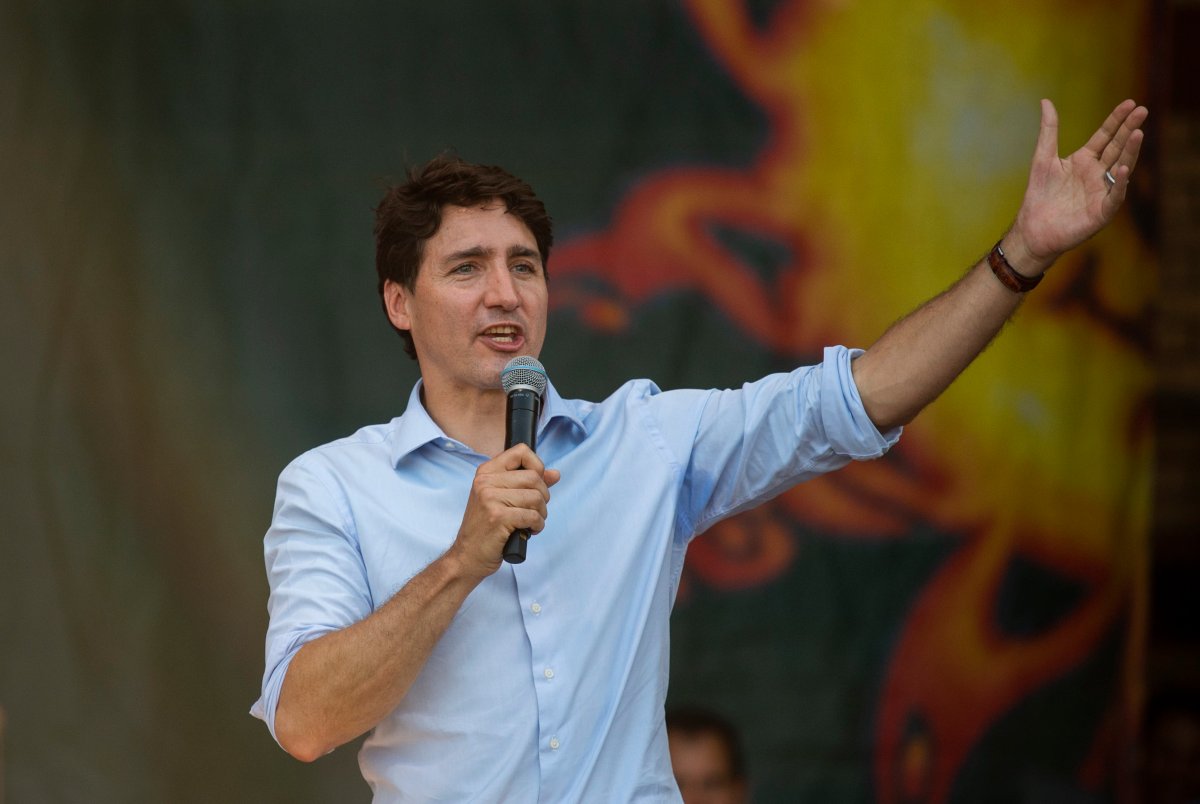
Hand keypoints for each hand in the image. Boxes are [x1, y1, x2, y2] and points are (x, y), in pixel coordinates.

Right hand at [449, 444, 560, 578]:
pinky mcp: (497, 517)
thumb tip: (555, 473)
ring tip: (531, 522)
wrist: (467, 556)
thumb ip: (527, 483)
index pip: (521, 451)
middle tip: (535, 510)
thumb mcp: (503, 499)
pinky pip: (532, 516)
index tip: (536, 484)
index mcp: (486, 472)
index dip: (537, 466)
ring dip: (541, 514)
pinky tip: (529, 531)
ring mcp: (490, 498)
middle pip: (534, 477)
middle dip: (543, 496)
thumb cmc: (486, 528)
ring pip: (536, 497)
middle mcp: (485, 481)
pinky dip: (537, 526)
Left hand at [1006, 98, 1147, 273]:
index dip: (1116, 120)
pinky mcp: (1101, 212)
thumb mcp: (1043, 158)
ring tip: (1138, 133)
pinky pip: (1114, 196)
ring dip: (1130, 152)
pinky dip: (1119, 184)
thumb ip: (1049, 131)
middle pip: (1117, 148)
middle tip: (1142, 110)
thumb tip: (1045, 101)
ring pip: (1120, 168)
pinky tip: (1122, 169)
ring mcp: (1102, 192)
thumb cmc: (1039, 195)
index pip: (1106, 136)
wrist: (1032, 230)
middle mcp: (1098, 174)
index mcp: (1085, 160)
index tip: (1129, 102)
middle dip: (1129, 129)